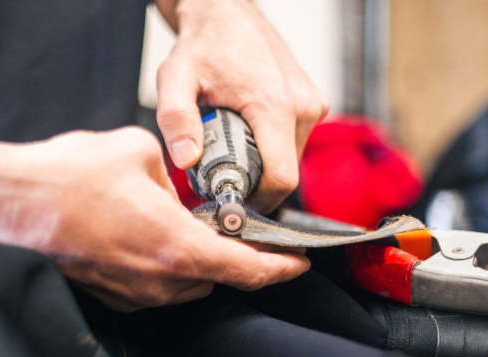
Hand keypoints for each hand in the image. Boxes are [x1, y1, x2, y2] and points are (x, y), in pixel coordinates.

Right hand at [0, 127, 309, 311]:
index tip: (298, 263)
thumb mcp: (137, 152)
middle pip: (216, 277)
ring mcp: (133, 293)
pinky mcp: (111, 295)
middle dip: (227, 254)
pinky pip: (152, 286)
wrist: (9, 206)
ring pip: (184, 283)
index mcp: (176, 246)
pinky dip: (160, 266)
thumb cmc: (67, 179)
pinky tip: (140, 235)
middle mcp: (158, 280)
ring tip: (173, 223)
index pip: (247, 269)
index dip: (280, 268)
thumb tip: (175, 184)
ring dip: (191, 259)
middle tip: (225, 226)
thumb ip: (172, 173)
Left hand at [156, 0, 328, 213]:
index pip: (281, 179)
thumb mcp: (175, 79)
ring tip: (226, 151)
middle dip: (252, 185)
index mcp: (275, 107)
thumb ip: (176, 119)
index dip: (256, 202)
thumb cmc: (201, 46)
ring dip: (260, 167)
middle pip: (284, 175)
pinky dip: (268, 150)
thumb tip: (185, 159)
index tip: (228, 205)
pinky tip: (242, 137)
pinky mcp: (312, 104)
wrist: (226, 13)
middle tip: (216, 176)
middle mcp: (304, 108)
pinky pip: (292, 144)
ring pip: (289, 161)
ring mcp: (312, 106)